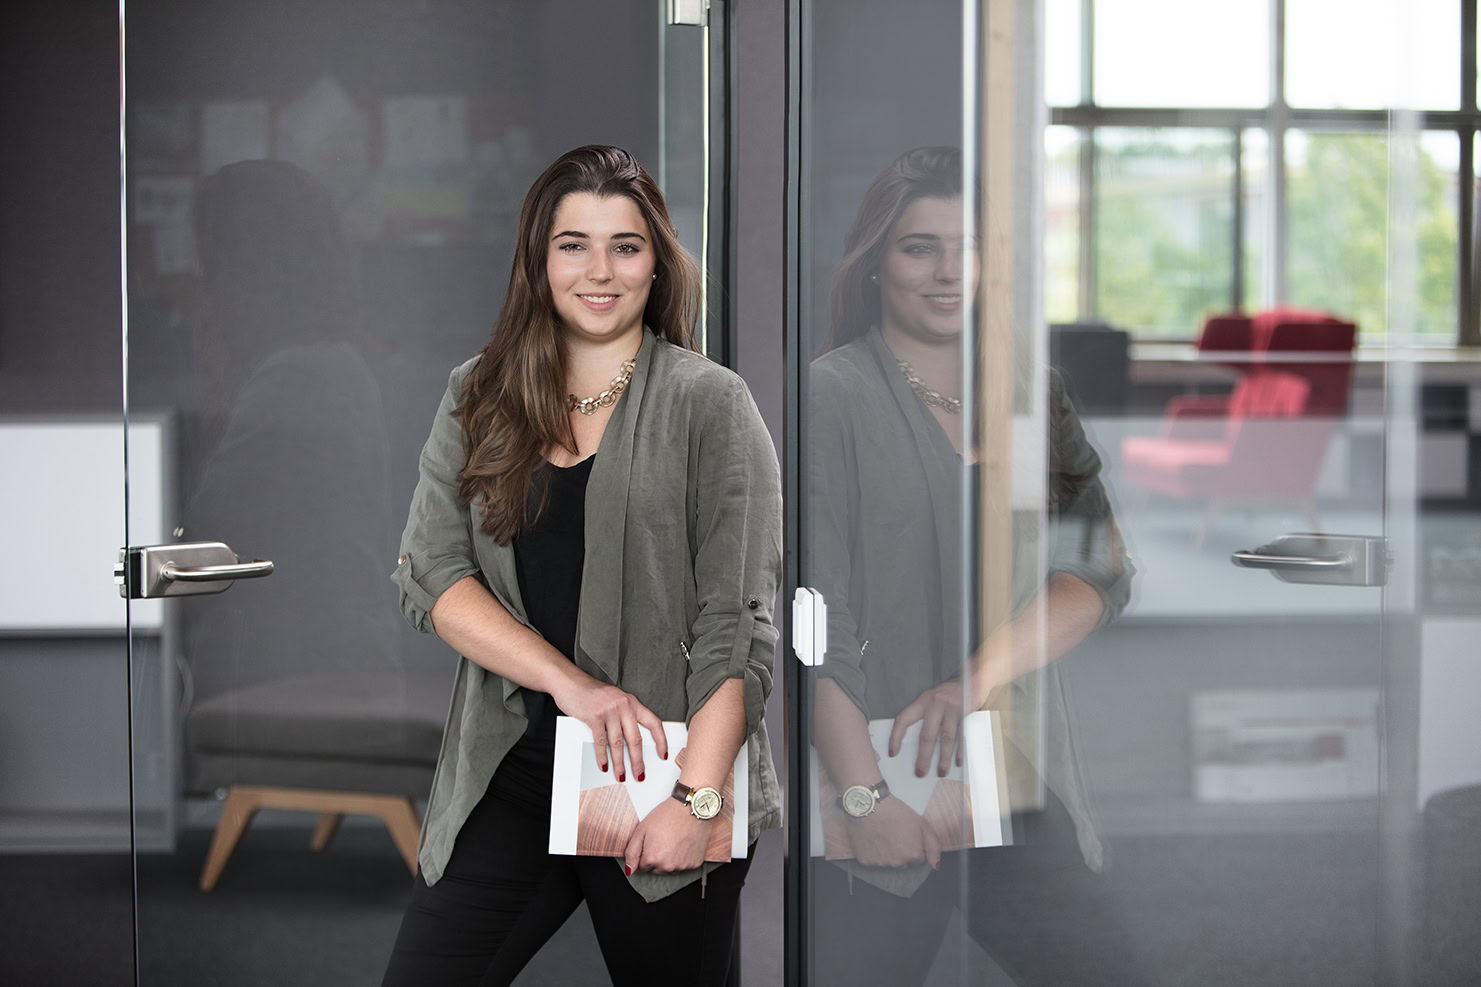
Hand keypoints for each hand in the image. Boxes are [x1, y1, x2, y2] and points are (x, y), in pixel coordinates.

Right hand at [551, 674, 667, 780]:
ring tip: (620, 775)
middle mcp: (624, 705)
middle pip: (635, 738)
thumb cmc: (591, 692)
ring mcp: (609, 711)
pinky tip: (604, 765)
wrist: (570, 681)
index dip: (661, 741)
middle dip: (638, 760)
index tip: (662, 754)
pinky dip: (602, 756)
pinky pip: (601, 741)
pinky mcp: (595, 717)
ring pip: (618, 743)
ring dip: (620, 763)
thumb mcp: (614, 700)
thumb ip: (624, 715)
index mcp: (632, 702)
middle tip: (640, 774)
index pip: (653, 723)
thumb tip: (630, 742)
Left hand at [624, 794, 710, 874]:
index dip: (645, 852)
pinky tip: (683, 843)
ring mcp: (682, 866)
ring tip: (674, 839)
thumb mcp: (642, 829)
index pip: (641, 867)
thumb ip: (632, 851)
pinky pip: (684, 865)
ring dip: (670, 858)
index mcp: (652, 859)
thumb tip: (629, 869)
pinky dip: (683, 857)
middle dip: (656, 857)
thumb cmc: (668, 815)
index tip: (651, 841)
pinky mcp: (694, 863)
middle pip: (656, 869)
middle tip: (662, 838)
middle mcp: (667, 866)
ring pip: (670, 868)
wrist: (693, 808)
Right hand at [844, 797, 940, 869]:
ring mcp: (881, 864)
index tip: (907, 835)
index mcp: (913, 855)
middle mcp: (897, 863)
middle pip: (903, 863)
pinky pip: (872, 861)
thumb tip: (936, 866)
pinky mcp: (865, 861)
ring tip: (883, 835)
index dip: (914, 847)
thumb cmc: (896, 811)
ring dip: (887, 854)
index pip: (918, 860)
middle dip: (901, 853)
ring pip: (888, 863)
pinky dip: (873, 853)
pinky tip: (872, 839)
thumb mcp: (922, 824)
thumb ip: (933, 846)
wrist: (869, 804)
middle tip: (895, 834)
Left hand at [889, 678, 965, 778]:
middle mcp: (936, 704)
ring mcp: (952, 709)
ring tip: (941, 772)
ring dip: (943, 758)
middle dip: (923, 756)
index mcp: (923, 701)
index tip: (893, 752)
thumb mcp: (933, 699)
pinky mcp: (966, 714)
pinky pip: (962, 737)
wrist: (974, 677)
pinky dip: (960, 751)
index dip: (896, 736)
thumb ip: (925, 715)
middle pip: (927, 735)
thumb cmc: (950, 692)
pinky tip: (957, 762)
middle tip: (920, 772)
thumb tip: (918, 742)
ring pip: (946, 739)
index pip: (904, 719)